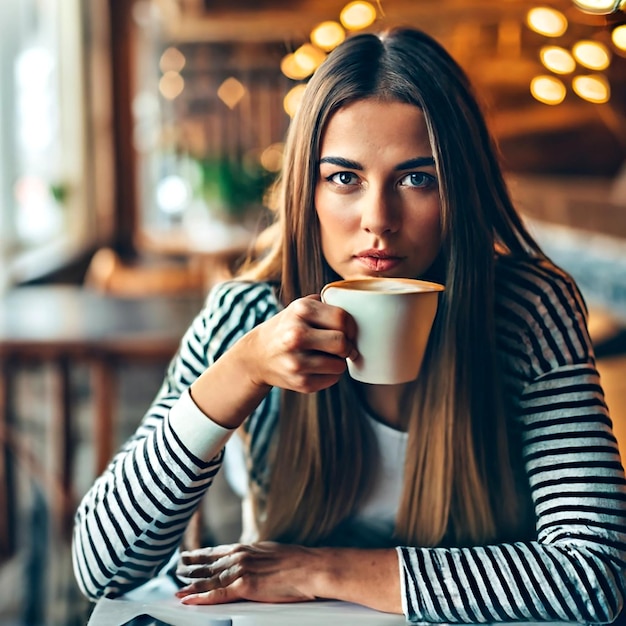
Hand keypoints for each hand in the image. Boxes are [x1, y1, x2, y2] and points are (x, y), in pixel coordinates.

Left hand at [175, 541, 320, 604]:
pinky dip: (201, 598)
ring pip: (209, 580)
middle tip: (176, 572)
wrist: (309, 567)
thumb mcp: (271, 551)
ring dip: (191, 586)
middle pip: (208, 565)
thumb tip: (251, 558)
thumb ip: (256, 555)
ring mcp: (240, 571)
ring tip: (177, 591)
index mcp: (246, 547)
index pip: (216, 552)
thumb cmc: (297, 561)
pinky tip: (190, 601)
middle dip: (190, 570)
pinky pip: (217, 594)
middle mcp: (239, 556)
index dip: (200, 556)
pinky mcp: (244, 586)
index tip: (188, 557)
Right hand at [241, 295, 357, 393]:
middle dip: (347, 345)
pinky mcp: (300, 382)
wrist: (257, 355)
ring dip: (339, 361)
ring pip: (340, 364)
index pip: (342, 318)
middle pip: (342, 342)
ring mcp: (296, 361)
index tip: (349, 331)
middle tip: (342, 346)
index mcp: (299, 310)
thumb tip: (363, 310)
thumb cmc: (288, 327)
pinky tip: (318, 367)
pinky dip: (331, 374)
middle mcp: (295, 335)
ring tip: (327, 355)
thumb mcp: (300, 307)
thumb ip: (328, 304)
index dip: (352, 326)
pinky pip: (332, 379)